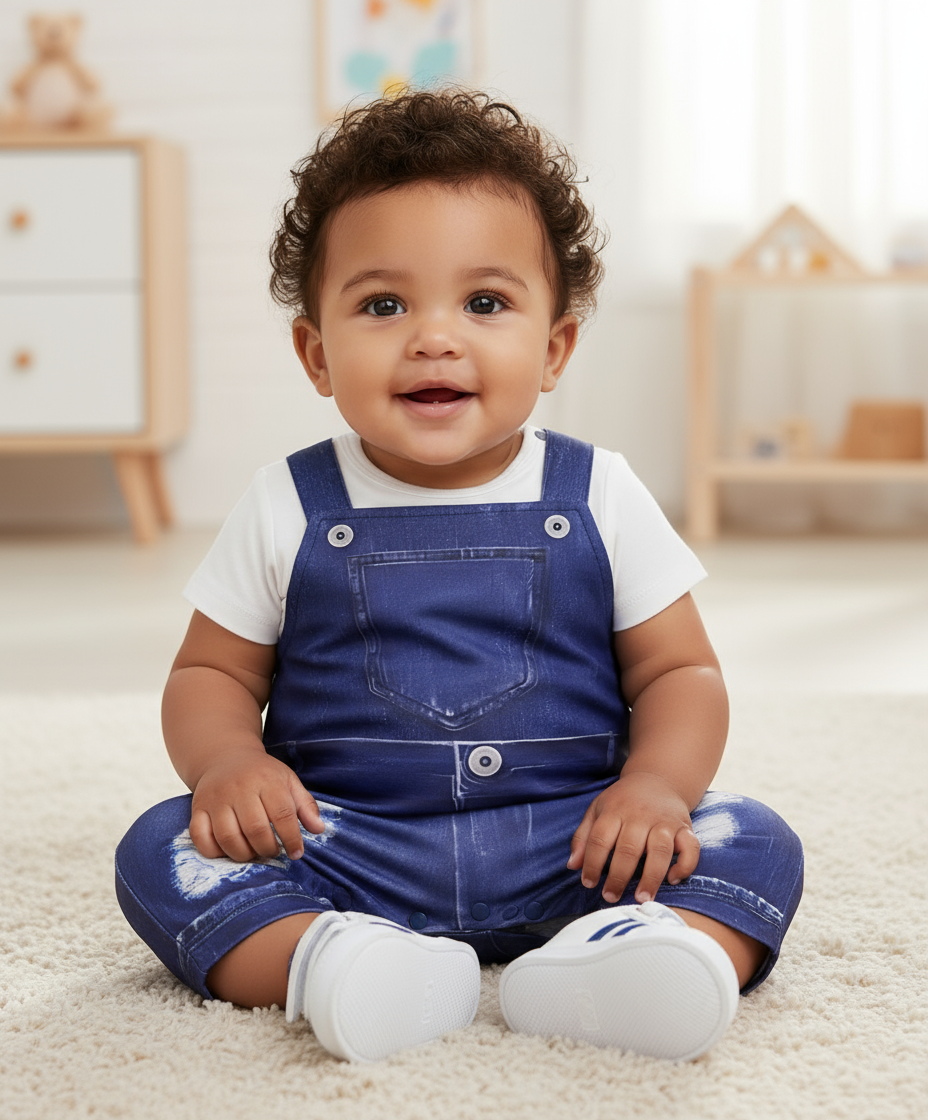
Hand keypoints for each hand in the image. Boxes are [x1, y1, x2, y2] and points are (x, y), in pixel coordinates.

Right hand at [189, 752, 324, 861]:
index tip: (296, 853)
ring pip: (228, 838)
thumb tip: (319, 830)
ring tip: (254, 852)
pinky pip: (201, 838)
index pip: (283, 815)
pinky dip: (215, 851)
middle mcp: (240, 788)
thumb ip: (305, 805)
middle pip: (255, 829)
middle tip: (273, 851)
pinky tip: (229, 850)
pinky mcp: (198, 808)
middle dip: (268, 849)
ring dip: (244, 854)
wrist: (225, 757)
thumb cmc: (262, 774)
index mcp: (267, 781)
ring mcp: (216, 799)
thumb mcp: (287, 781)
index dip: (292, 839)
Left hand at [567, 771, 699, 903]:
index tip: (588, 884)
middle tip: (611, 897)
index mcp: (615, 810)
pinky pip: (691, 847)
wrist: (657, 779)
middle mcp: (640, 815)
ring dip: (651, 877)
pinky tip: (673, 879)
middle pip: (629, 848)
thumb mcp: (597, 810)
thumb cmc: (623, 800)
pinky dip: (685, 865)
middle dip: (619, 876)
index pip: (600, 839)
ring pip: (660, 850)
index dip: (592, 863)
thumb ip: (583, 837)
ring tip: (641, 898)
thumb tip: (572, 866)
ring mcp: (664, 821)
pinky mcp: (685, 827)